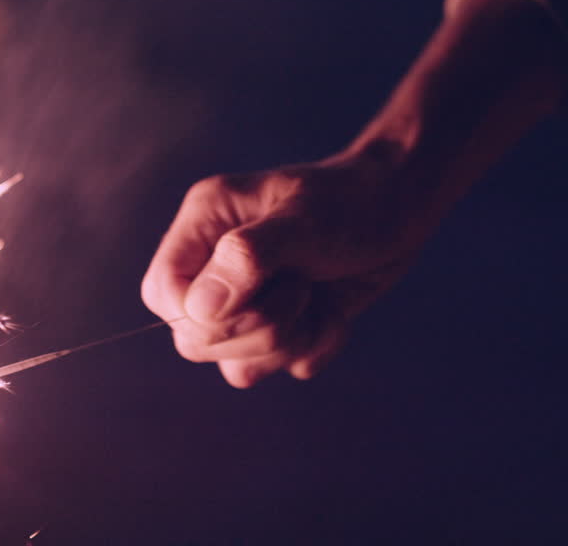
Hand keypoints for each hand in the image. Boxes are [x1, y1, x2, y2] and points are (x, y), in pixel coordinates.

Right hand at [141, 144, 434, 387]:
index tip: (254, 295)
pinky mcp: (279, 326)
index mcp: (204, 225)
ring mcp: (246, 300)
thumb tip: (200, 309)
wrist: (403, 210)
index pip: (165, 294)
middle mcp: (214, 265)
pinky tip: (334, 309)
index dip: (201, 315)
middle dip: (258, 329)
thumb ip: (247, 257)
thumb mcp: (304, 219)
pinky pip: (281, 367)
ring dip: (289, 342)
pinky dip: (315, 346)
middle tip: (300, 289)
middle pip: (196, 340)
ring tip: (316, 296)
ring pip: (235, 364)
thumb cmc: (353, 200)